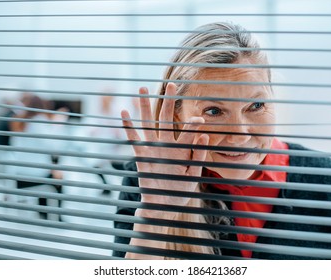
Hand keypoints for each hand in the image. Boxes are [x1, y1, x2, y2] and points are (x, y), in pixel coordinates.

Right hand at [121, 83, 208, 214]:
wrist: (163, 206)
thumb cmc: (180, 191)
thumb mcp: (193, 175)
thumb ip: (198, 156)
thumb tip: (205, 135)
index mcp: (181, 149)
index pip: (187, 131)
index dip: (192, 123)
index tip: (199, 118)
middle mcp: (166, 145)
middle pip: (166, 119)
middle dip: (168, 101)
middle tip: (171, 84)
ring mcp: (153, 149)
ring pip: (148, 123)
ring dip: (145, 107)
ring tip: (142, 89)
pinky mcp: (141, 156)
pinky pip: (134, 139)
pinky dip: (129, 127)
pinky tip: (125, 112)